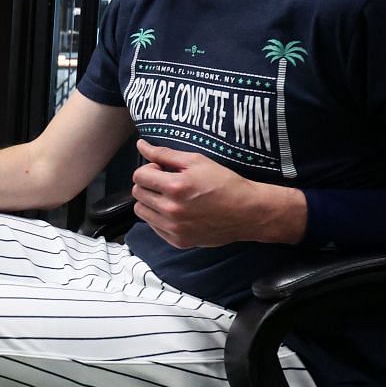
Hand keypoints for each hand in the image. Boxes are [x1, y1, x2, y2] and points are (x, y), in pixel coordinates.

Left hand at [130, 139, 305, 247]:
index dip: (149, 169)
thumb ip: (165, 154)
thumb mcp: (197, 161)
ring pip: (141, 212)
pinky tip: (176, 211)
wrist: (247, 212)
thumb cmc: (225, 183)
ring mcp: (173, 228)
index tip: (162, 169)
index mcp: (175, 187)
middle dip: (148, 184)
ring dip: (150, 201)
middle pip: (138, 193)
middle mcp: (171, 210)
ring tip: (169, 197)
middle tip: (166, 182)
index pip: (139, 176)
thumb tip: (141, 145)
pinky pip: (153, 227)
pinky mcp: (178, 241)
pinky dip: (159, 217)